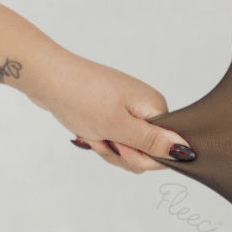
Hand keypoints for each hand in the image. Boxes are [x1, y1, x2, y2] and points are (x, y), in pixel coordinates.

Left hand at [19, 46, 195, 172]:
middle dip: (121, 153)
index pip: (165, 150)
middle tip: (102, 137)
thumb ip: (152, 142)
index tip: (119, 145)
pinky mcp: (113, 112)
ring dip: (107, 147)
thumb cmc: (79, 96)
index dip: (142, 157)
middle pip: (146, 152)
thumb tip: (186, 152)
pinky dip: (100, 140)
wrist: (45, 75)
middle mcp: (147, 108)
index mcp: (155, 107)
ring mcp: (129, 110)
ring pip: (128, 148)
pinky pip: (114, 139)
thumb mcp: (118, 126)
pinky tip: (87, 131)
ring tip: (92, 132)